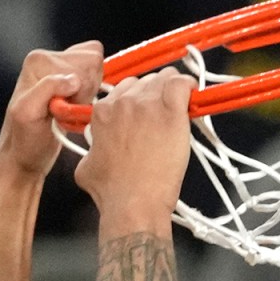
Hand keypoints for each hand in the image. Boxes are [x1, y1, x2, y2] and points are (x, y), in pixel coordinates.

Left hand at [0, 43, 109, 185]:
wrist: (23, 156)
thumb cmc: (25, 140)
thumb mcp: (29, 113)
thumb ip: (48, 88)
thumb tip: (73, 79)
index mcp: (39, 60)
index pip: (86, 59)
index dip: (84, 87)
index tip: (68, 107)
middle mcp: (49, 59)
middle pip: (93, 61)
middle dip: (87, 90)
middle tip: (68, 110)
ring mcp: (60, 69)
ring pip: (96, 72)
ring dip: (88, 96)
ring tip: (69, 111)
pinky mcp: (68, 81)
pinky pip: (95, 80)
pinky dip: (90, 98)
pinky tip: (74, 110)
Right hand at [72, 69, 195, 225]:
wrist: (133, 203)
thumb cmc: (113, 191)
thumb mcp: (87, 167)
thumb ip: (91, 151)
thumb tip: (96, 152)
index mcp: (103, 112)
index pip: (124, 89)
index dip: (138, 100)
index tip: (147, 111)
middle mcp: (123, 102)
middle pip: (145, 82)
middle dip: (155, 95)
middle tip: (163, 115)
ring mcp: (148, 104)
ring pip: (165, 78)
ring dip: (172, 90)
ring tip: (180, 106)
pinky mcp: (171, 112)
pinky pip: (182, 84)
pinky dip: (189, 88)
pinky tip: (192, 98)